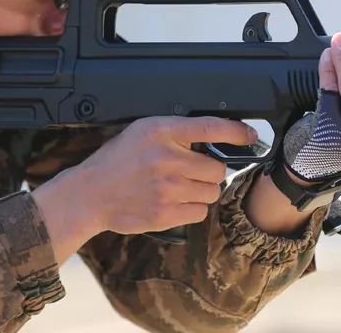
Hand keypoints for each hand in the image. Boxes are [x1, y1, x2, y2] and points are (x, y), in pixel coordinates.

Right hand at [78, 116, 256, 233]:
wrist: (91, 194)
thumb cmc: (116, 161)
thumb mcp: (141, 132)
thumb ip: (174, 133)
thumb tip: (211, 138)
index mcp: (161, 131)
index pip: (210, 127)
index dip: (236, 131)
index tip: (249, 135)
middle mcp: (167, 157)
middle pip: (217, 168)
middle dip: (207, 171)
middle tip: (189, 172)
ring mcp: (168, 187)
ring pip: (212, 191)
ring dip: (201, 191)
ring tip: (178, 188)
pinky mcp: (167, 213)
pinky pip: (199, 212)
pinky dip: (191, 209)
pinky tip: (172, 202)